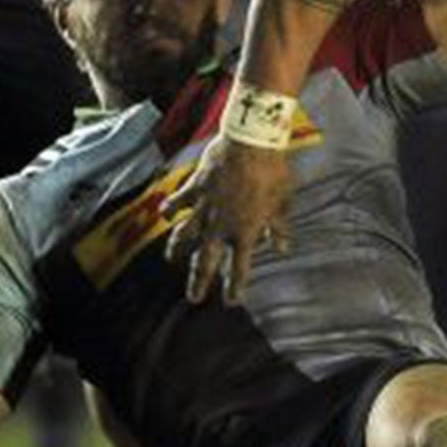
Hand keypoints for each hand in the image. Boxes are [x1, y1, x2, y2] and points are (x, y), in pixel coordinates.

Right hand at [162, 135, 293, 304]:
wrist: (251, 144)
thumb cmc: (273, 173)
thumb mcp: (282, 203)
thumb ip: (279, 228)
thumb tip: (282, 249)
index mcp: (245, 232)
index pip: (239, 269)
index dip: (235, 287)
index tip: (231, 302)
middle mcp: (221, 225)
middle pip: (206, 260)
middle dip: (199, 282)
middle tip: (193, 298)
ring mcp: (204, 208)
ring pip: (185, 235)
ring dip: (177, 249)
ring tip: (171, 259)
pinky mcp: (194, 188)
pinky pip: (178, 201)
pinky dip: (170, 208)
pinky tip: (164, 214)